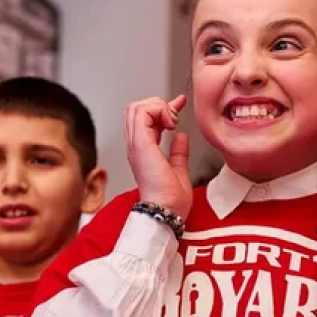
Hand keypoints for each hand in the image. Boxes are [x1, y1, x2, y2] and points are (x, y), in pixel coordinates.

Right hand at [125, 93, 190, 218]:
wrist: (166, 212)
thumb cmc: (170, 201)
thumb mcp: (178, 170)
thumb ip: (178, 153)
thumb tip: (181, 137)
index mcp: (143, 151)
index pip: (145, 119)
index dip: (162, 107)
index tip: (180, 104)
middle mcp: (136, 146)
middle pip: (136, 109)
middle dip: (158, 104)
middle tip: (175, 115)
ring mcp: (136, 144)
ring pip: (136, 107)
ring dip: (157, 106)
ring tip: (172, 120)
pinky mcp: (140, 144)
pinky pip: (142, 113)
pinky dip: (158, 110)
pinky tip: (171, 122)